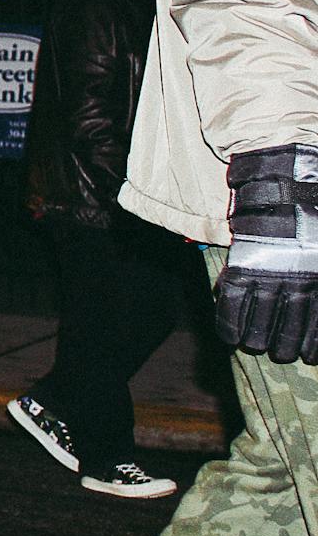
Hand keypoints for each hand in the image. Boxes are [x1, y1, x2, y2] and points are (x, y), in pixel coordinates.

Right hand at [215, 146, 317, 362]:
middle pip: (290, 330)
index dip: (313, 345)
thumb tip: (316, 299)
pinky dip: (228, 323)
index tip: (310, 357)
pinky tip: (230, 338)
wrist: (288, 178)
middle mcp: (300, 283)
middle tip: (279, 352)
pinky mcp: (242, 265)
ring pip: (261, 324)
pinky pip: (231, 304)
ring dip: (258, 341)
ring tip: (256, 348)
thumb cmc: (316, 205)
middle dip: (284, 347)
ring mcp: (269, 275)